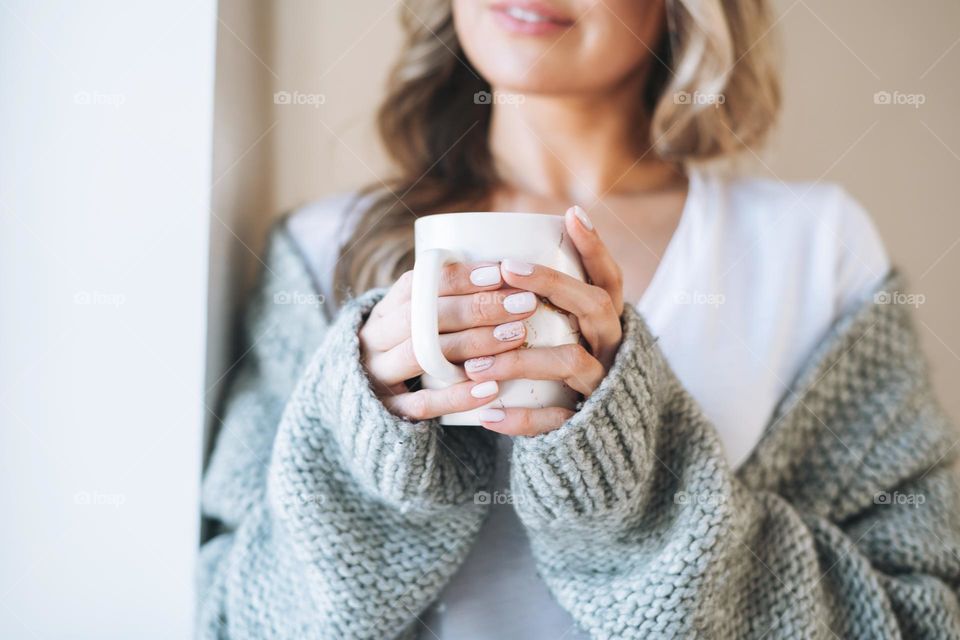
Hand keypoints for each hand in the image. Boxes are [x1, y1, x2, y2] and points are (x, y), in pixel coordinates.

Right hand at [359, 262, 537, 419]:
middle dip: (477, 308)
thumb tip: (508, 271)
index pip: (417, 284)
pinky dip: (457, 396)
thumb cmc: (409, 347)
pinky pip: (424, 403)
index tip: (498, 273)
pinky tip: (491, 388)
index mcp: (383, 310)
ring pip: (423, 354)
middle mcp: (376, 339)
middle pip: (424, 318)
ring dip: (473, 343)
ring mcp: (380, 375)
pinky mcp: (390, 410)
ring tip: (516, 335)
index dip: (457, 277)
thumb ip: (446, 300)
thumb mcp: (414, 320)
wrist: (362, 397)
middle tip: (522, 303)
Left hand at [464, 206, 623, 435]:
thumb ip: (548, 304)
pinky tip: (488, 416)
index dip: (595, 247)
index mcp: (607, 322)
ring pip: (571, 361)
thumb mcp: (568, 332)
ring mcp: (601, 384)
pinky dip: (522, 419)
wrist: (601, 436)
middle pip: (593, 307)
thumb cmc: (567, 370)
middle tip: (507, 268)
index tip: (572, 214)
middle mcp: (611, 347)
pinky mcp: (586, 424)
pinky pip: (556, 419)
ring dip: (520, 358)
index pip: (609, 278)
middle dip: (553, 284)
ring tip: (474, 364)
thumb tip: (496, 258)